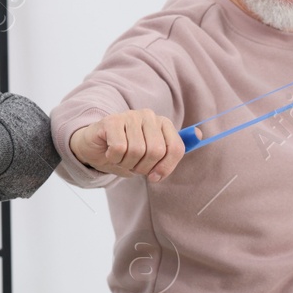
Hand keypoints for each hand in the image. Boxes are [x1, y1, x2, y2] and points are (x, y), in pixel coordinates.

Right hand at [68, 110, 185, 181]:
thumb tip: (199, 135)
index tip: (154, 177)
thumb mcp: (150, 156)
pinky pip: (120, 148)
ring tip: (120, 159)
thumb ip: (171, 150)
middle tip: (132, 166)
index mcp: (162, 123)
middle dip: (143, 167)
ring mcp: (129, 116)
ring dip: (126, 163)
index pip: (176, 148)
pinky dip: (114, 158)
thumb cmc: (125, 152)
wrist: (94, 147)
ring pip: (136, 151)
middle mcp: (148, 116)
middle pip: (156, 151)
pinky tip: (110, 153)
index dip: (166, 168)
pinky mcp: (111, 121)